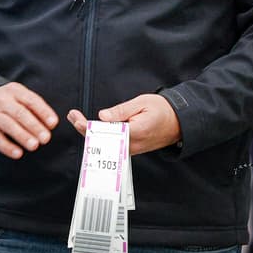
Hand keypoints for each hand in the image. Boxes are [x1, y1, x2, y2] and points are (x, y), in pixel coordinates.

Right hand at [0, 82, 59, 158]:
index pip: (31, 100)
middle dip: (34, 126)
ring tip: (34, 145)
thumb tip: (51, 124)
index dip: (43, 112)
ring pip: (8, 124)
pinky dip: (7, 147)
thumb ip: (34, 107)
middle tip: (46, 138)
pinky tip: (18, 153)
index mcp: (14, 91)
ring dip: (22, 135)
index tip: (53, 124)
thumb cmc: (6, 104)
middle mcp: (1, 100)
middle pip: (20, 113)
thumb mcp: (19, 97)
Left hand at [66, 94, 180, 154]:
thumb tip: (102, 116)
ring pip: (105, 145)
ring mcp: (132, 149)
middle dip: (84, 129)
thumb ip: (121, 111)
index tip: (76, 118)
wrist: (179, 122)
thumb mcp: (142, 103)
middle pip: (102, 141)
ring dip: (90, 133)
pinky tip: (90, 128)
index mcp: (135, 132)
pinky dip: (100, 137)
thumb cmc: (162, 110)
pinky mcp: (132, 149)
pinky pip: (112, 145)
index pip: (106, 133)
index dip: (88, 127)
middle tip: (72, 116)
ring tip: (76, 118)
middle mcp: (132, 145)